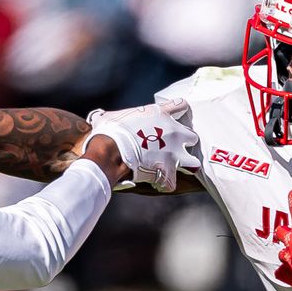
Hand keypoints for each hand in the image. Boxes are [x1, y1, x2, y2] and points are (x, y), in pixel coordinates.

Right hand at [84, 99, 200, 192]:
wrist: (111, 150)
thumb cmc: (109, 130)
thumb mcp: (109, 117)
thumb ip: (110, 115)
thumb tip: (99, 117)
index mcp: (161, 114)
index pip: (181, 106)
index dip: (178, 112)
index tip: (173, 117)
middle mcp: (173, 132)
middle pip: (192, 137)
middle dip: (185, 143)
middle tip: (173, 147)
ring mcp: (174, 153)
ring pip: (193, 162)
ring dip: (185, 166)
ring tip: (173, 169)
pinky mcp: (168, 172)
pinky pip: (171, 183)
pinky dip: (165, 184)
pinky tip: (157, 184)